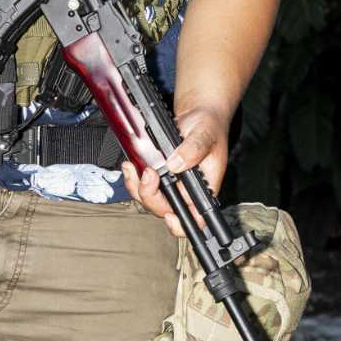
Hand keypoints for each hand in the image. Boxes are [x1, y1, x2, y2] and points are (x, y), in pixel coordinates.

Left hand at [121, 106, 230, 238]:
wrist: (198, 116)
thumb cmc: (209, 126)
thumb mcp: (205, 134)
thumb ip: (193, 149)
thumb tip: (175, 164)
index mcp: (204, 189)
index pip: (196, 219)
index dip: (181, 224)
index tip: (169, 215)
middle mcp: (187, 191)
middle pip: (165, 210)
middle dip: (151, 197)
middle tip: (148, 174)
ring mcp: (171, 185)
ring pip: (150, 200)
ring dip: (137, 188)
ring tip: (133, 169)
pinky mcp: (159, 176)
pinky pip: (142, 186)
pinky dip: (133, 179)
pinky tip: (131, 166)